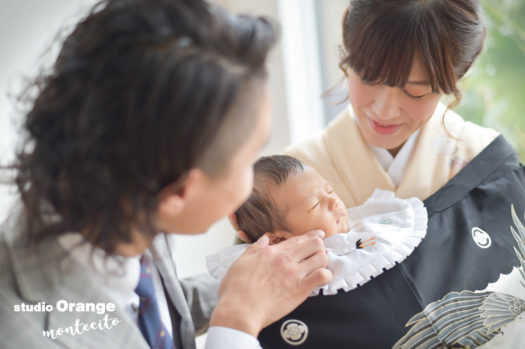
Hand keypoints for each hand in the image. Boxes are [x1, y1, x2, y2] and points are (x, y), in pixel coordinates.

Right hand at [209, 229, 331, 336]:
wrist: (240, 311)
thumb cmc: (237, 290)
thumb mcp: (240, 262)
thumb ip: (254, 248)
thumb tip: (264, 239)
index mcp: (272, 252)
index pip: (298, 238)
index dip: (311, 236)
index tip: (318, 235)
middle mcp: (285, 259)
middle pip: (315, 244)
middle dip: (319, 247)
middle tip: (318, 253)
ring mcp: (295, 273)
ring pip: (322, 258)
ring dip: (323, 261)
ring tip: (319, 266)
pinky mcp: (301, 289)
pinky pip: (323, 276)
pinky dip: (326, 276)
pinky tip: (320, 279)